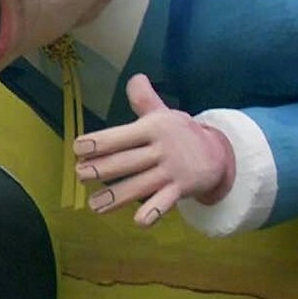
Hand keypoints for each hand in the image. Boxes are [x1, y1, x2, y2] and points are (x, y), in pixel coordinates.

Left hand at [75, 74, 234, 226]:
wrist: (219, 153)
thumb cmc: (179, 133)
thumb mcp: (163, 113)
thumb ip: (145, 99)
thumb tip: (135, 77)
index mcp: (154, 128)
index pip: (123, 135)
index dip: (100, 141)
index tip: (78, 148)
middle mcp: (162, 149)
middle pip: (128, 161)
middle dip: (102, 169)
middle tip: (79, 175)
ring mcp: (171, 171)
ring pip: (140, 185)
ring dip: (116, 196)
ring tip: (94, 205)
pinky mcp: (181, 190)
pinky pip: (166, 203)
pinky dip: (153, 212)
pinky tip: (138, 221)